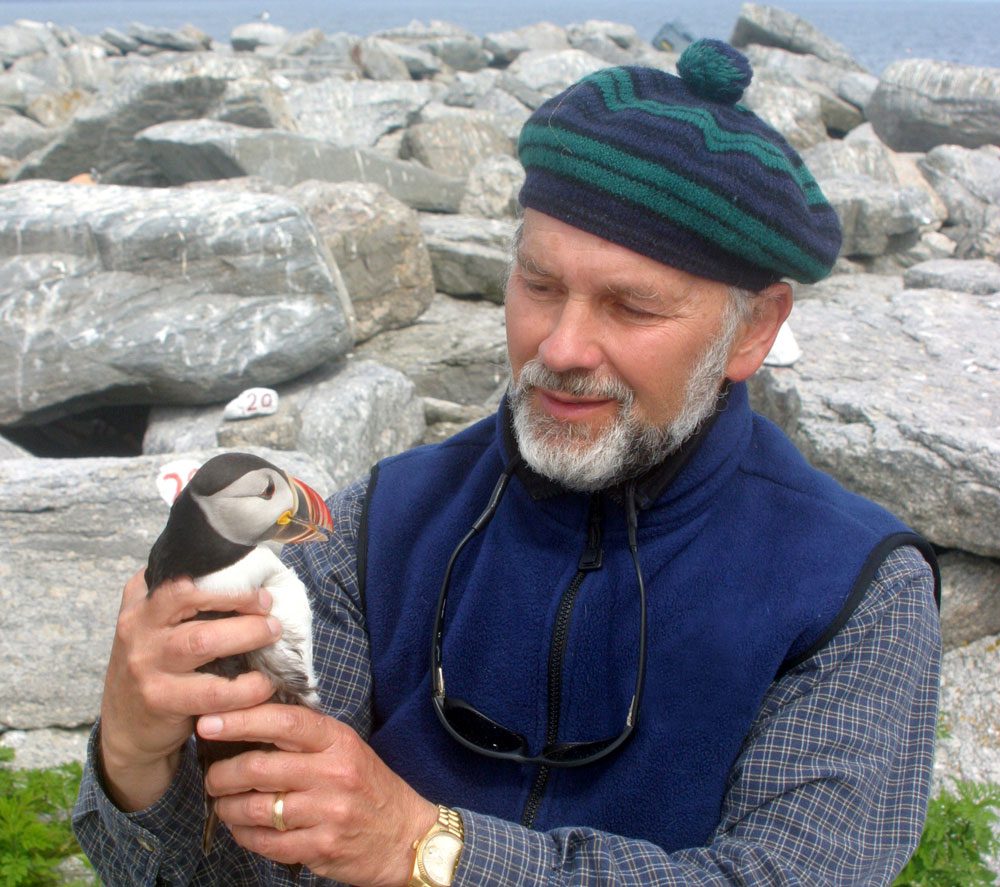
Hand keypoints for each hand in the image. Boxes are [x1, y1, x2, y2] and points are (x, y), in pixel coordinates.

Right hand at [99, 569, 279, 810]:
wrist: (126, 726)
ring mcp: (146, 663)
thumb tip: (246, 574)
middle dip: (236, 596)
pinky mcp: (160, 699)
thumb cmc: (156, 664)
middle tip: (268, 604)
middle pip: (187, 595)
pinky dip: (246, 687)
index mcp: (141, 601)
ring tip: (274, 635)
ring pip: (202, 640)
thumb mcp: (156, 625)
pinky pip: (213, 691)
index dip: (218, 570)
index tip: (254, 577)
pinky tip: (264, 683)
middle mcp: (137, 626)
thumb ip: (183, 599)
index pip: (177, 572)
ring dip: (247, 635)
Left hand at [198, 704, 437, 886]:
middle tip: (213, 777)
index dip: (240, 720)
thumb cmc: (369, 787)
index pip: (283, 722)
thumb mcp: (347, 749)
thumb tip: (250, 722)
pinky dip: (245, 836)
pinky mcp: (321, 847)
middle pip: (259, 768)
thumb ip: (306, 738)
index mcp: (338, 740)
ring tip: (223, 804)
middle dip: (222, 774)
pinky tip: (243, 829)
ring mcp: (328, 812)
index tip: (209, 723)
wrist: (406, 835)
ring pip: (256, 809)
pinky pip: (266, 843)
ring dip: (228, 808)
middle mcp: (334, 772)